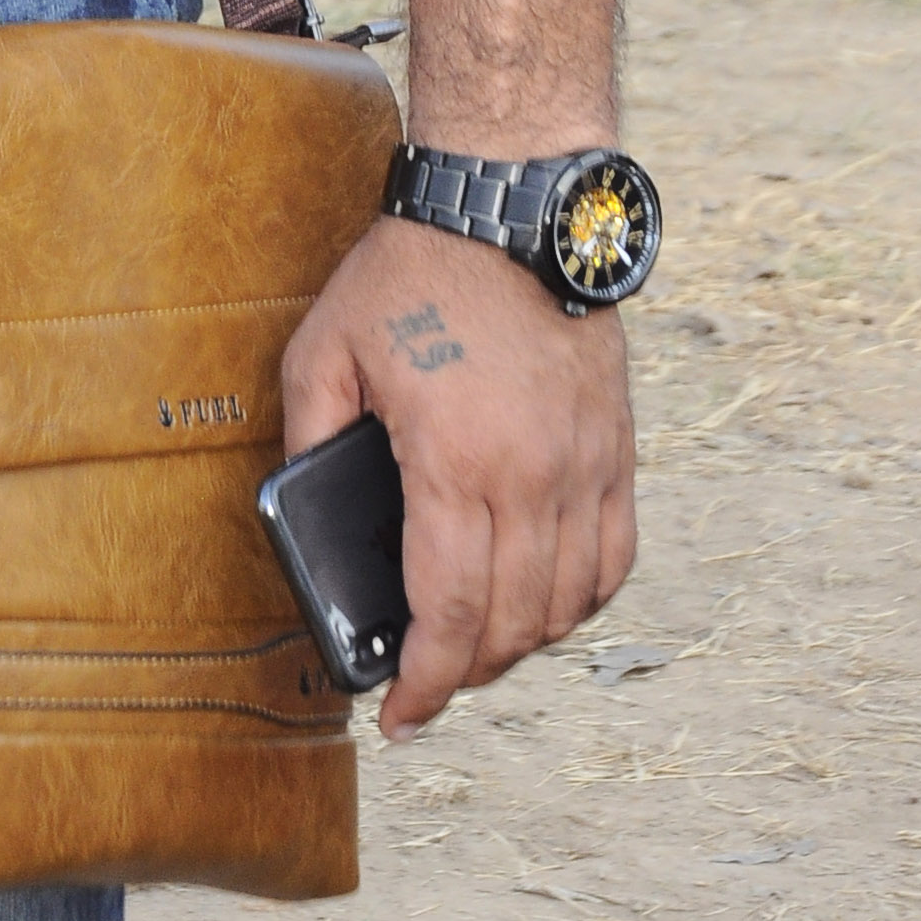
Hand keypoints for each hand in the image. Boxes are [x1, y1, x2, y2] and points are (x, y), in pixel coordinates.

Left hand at [282, 218, 635, 738]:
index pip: (449, 614)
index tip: (400, 718)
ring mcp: (584, 464)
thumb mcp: (325, 347)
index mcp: (455, 463)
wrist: (508, 202)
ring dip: (524, 644)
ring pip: (569, 604)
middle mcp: (532, 477)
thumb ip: (309, 438)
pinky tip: (547, 602)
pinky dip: (583, 600)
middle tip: (427, 683)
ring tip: (478, 646)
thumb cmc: (411, 271)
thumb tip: (305, 507)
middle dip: (465, 674)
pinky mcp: (616, 446)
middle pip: (512, 625)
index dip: (424, 683)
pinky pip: (614, 556)